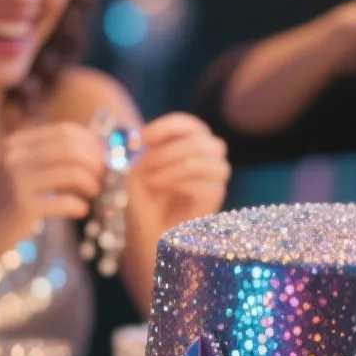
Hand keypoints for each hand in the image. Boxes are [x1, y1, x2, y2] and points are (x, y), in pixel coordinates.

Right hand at [0, 122, 105, 259]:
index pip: (65, 131)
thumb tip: (95, 152)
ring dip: (91, 183)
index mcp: (17, 143)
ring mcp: (17, 181)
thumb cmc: (6, 204)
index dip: (91, 143)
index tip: (103, 158)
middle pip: (71, 148)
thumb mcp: (21, 172)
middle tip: (104, 177)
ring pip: (72, 172)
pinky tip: (80, 210)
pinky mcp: (22, 207)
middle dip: (95, 161)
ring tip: (94, 193)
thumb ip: (49, 158)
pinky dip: (79, 205)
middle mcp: (15, 156)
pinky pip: (64, 202)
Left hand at [129, 113, 230, 232]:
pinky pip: (206, 185)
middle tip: (144, 165)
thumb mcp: (140, 167)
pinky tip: (160, 189)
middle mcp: (209, 156)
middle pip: (200, 141)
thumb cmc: (146, 196)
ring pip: (204, 162)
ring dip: (171, 169)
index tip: (141, 139)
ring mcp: (215, 177)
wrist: (150, 230)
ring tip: (150, 181)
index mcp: (192, 141)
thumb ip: (148, 150)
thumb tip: (147, 141)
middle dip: (167, 151)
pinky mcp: (215, 199)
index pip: (189, 124)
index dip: (165, 127)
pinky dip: (178, 184)